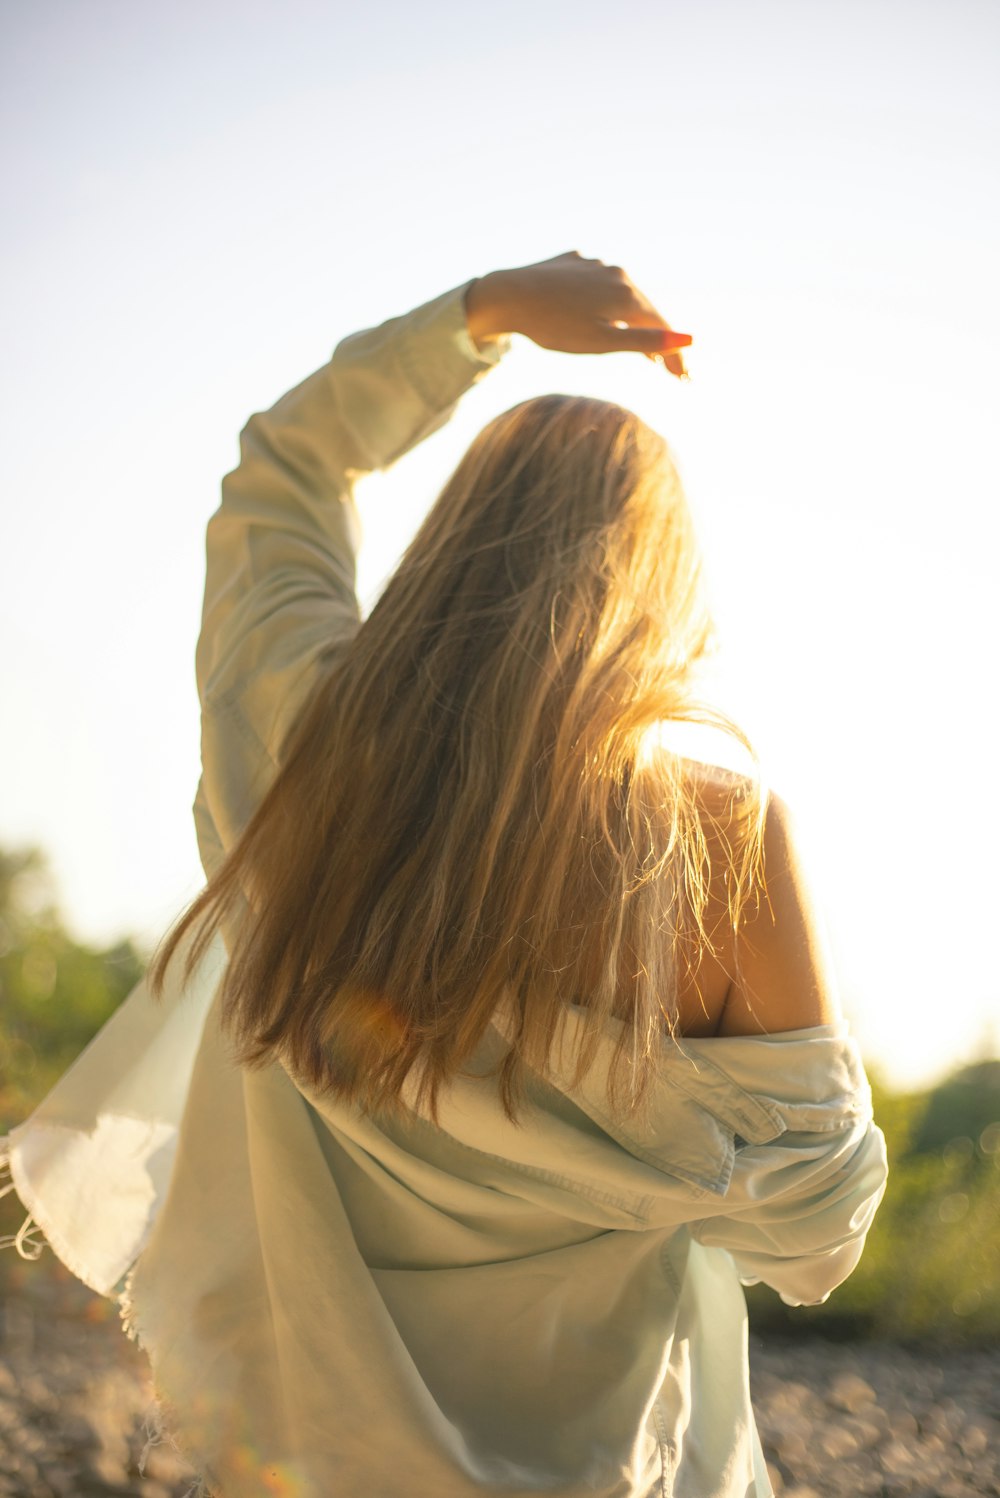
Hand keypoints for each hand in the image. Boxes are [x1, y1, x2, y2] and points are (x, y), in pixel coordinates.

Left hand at [465, 251, 691, 378]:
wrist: (507, 295)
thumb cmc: (554, 325)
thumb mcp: (601, 341)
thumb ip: (644, 341)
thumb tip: (688, 339)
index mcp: (627, 294)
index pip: (662, 326)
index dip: (674, 355)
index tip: (683, 378)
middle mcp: (617, 273)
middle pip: (645, 309)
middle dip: (658, 338)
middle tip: (670, 368)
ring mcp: (594, 264)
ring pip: (621, 295)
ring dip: (633, 319)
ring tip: (641, 345)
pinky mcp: (573, 261)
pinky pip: (597, 285)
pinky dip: (606, 303)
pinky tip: (604, 313)